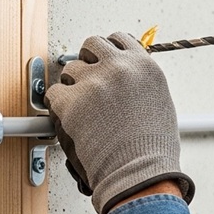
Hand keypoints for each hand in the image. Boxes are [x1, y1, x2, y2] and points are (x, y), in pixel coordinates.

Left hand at [44, 32, 194, 213]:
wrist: (139, 174)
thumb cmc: (152, 150)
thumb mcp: (159, 104)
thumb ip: (140, 84)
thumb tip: (126, 80)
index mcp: (144, 66)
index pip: (119, 39)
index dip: (107, 52)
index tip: (101, 61)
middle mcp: (120, 67)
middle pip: (91, 45)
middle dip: (86, 61)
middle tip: (86, 80)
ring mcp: (94, 82)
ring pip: (70, 69)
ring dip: (73, 86)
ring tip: (82, 109)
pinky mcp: (72, 101)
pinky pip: (54, 93)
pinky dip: (58, 105)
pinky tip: (69, 117)